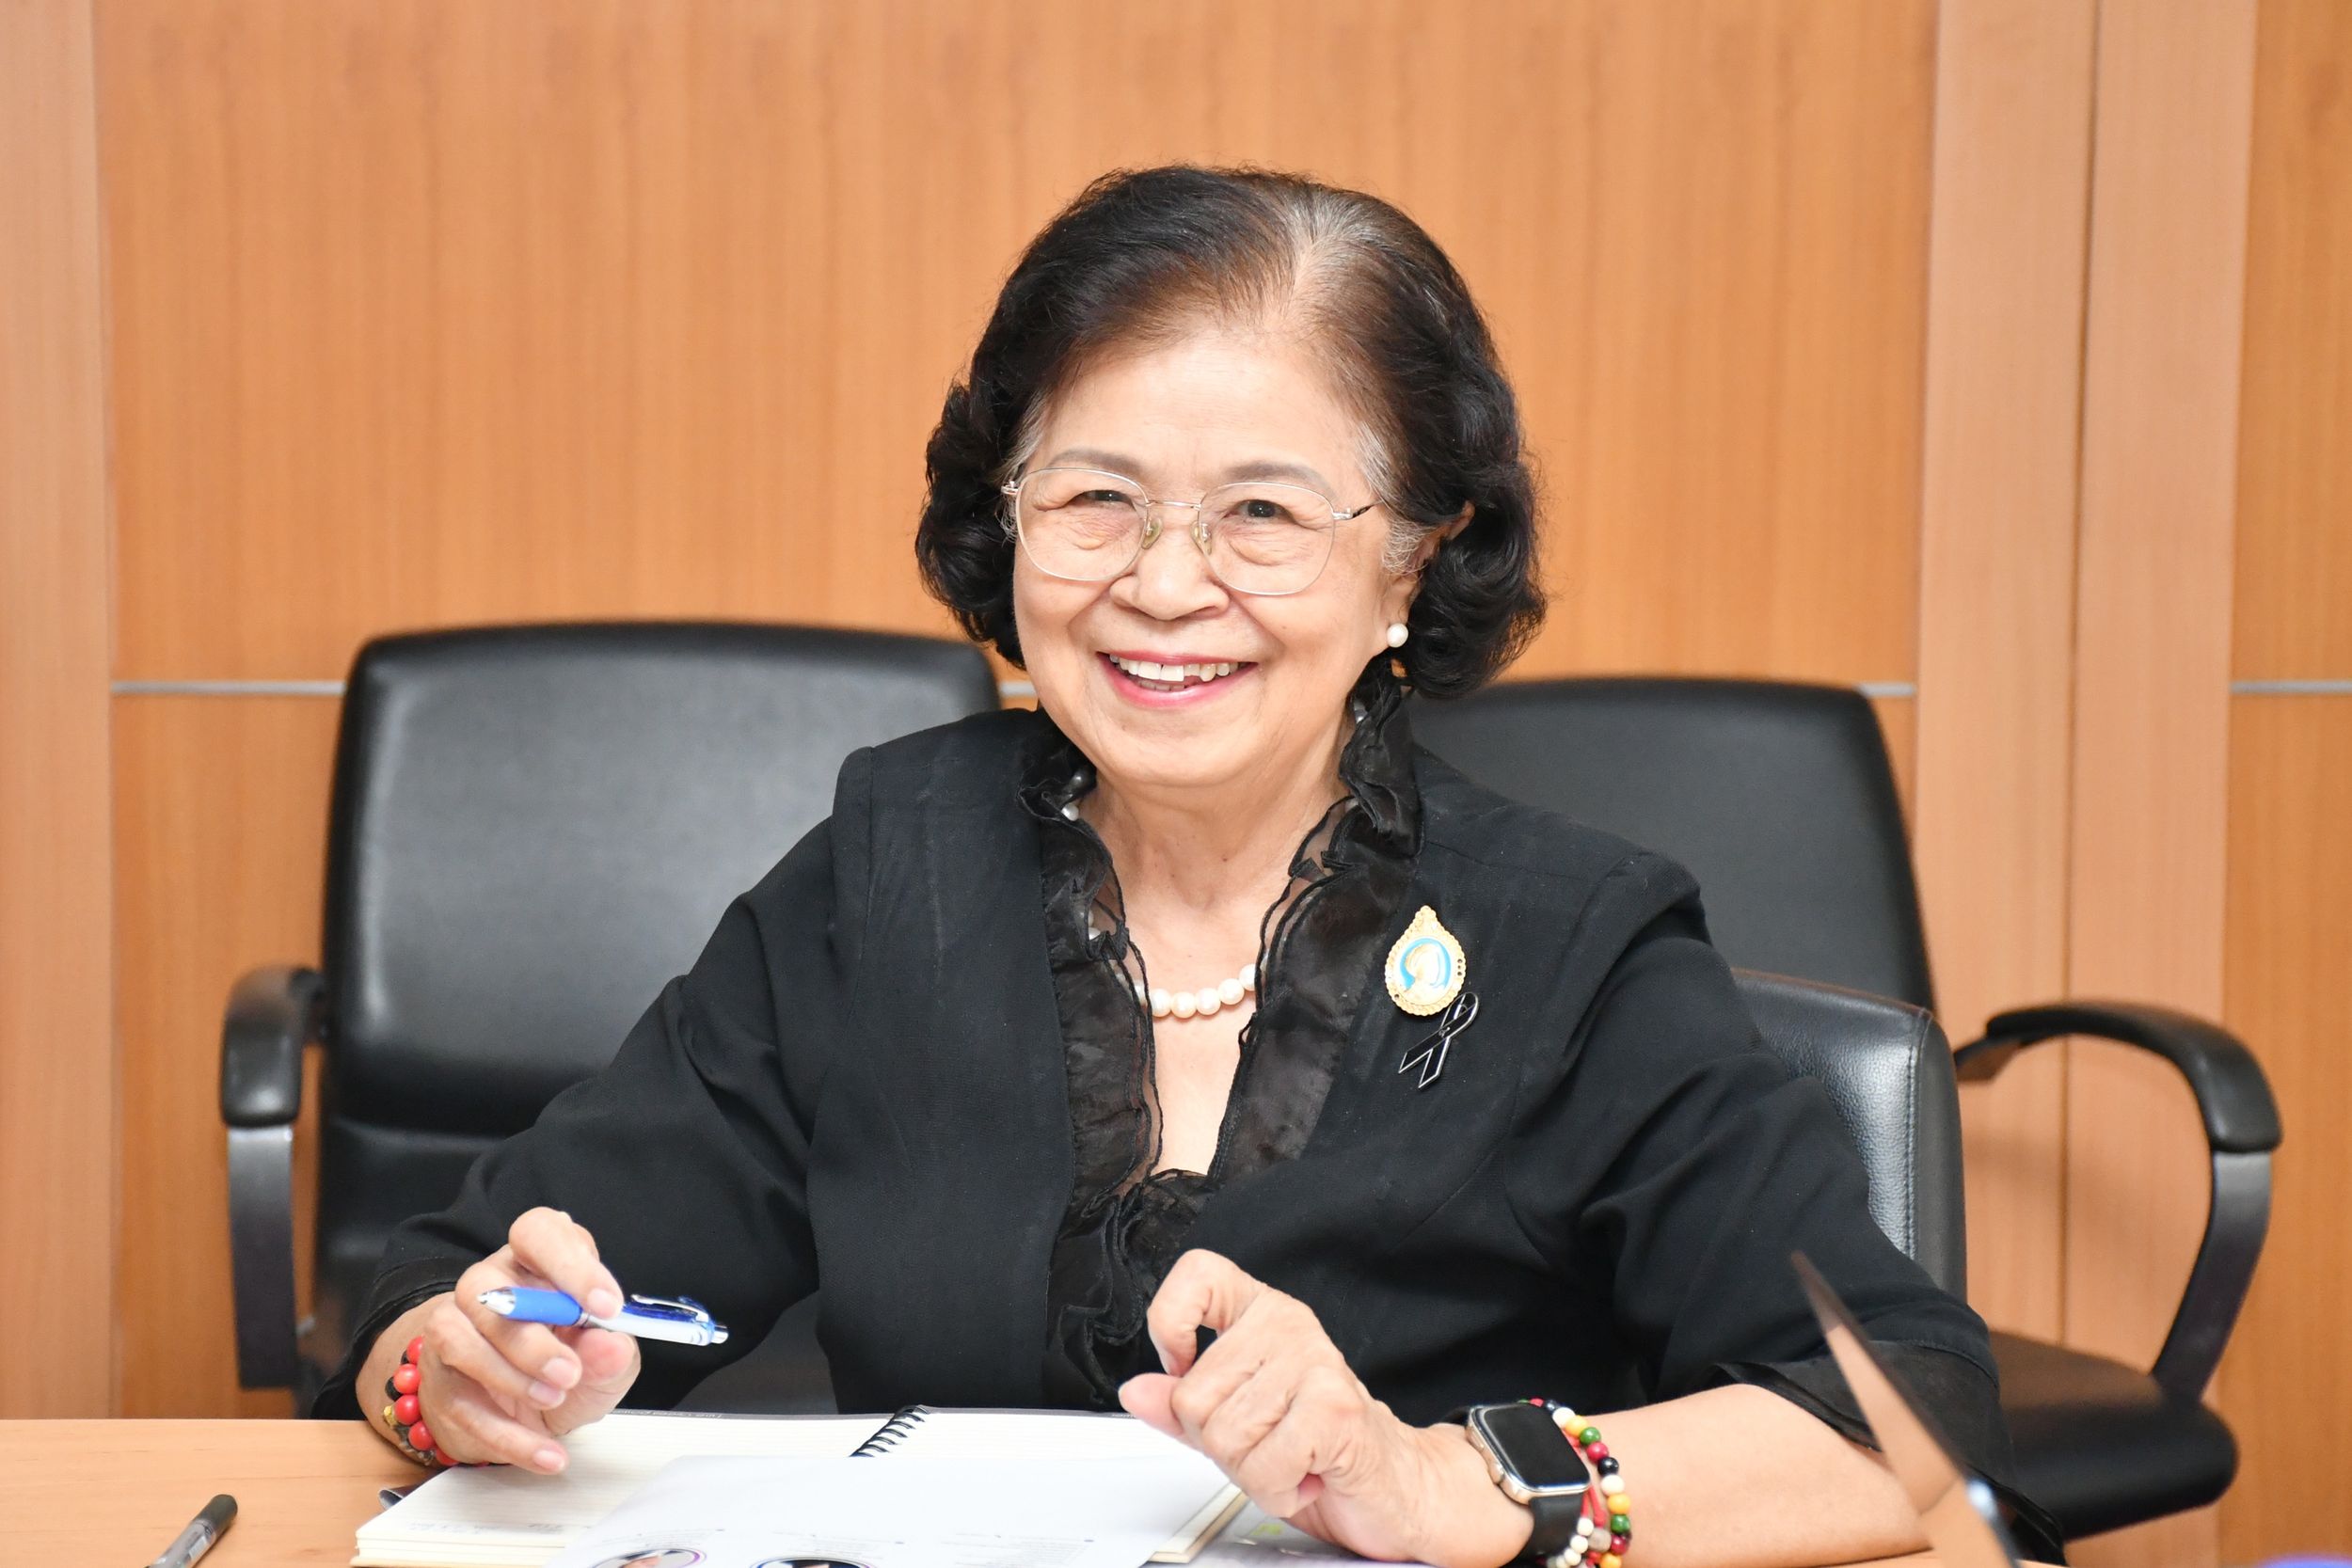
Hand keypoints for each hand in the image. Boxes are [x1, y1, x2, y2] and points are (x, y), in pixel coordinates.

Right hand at [399, 1207, 641, 1471]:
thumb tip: (609, 1345)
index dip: (571, 1264)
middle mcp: (491, 1283)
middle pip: (490, 1290)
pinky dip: (506, 1435)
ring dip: (509, 1376)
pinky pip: (461, 1403)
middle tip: (570, 1373)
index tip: (605, 1306)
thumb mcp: (606, 1361)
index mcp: (538, 1260)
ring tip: (553, 1399)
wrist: (526, 1411)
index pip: (540, 1232)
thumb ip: (611, 1352)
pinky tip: (546, 1453)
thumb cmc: (571, 1363)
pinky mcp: (441, 1378)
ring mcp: (456, 1327)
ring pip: (459, 1338)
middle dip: (532, 1338)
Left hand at [1117, 1250, 1531, 1567]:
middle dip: (1219, 1443)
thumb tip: (1137, 1389)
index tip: (1181, 1361)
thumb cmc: (1320, 1447)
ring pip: (1223, 1437)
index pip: (1198, 1275)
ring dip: (1253, 1472)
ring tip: (1291, 1457)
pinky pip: (1262, 1466)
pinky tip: (1308, 1473)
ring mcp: (1314, 1362)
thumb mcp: (1237, 1425)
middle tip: (1267, 1441)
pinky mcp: (1333, 1408)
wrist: (1393, 1484)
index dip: (1170, 1321)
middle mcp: (1289, 1325)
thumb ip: (1183, 1408)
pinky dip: (1279, 1491)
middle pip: (1193, 1395)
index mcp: (1263, 1314)